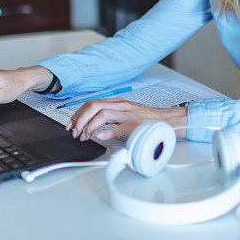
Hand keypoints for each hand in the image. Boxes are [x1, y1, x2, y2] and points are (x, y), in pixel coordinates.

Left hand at [67, 98, 186, 141]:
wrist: (168, 120)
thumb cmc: (147, 120)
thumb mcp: (126, 114)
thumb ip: (111, 117)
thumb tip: (93, 126)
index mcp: (118, 102)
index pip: (92, 103)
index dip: (78, 114)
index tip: (71, 125)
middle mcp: (122, 105)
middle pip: (94, 106)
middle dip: (80, 120)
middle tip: (76, 133)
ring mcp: (129, 113)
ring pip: (103, 114)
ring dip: (89, 126)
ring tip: (85, 137)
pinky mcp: (137, 123)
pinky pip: (121, 126)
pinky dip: (109, 131)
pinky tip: (101, 137)